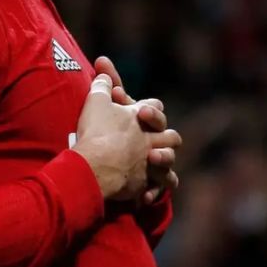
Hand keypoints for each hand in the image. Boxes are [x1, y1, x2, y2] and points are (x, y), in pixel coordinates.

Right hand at [72, 73, 180, 200]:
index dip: (150, 108)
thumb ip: (102, 86)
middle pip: (171, 137)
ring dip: (164, 164)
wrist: (95, 165)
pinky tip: (146, 195)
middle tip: (153, 141)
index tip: (141, 111)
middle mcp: (151, 140)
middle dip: (166, 137)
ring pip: (169, 163)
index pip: (156, 107)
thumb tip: (103, 72)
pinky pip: (156, 189)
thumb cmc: (96, 132)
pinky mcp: (144, 183)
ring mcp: (150, 163)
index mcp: (141, 119)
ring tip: (153, 165)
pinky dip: (152, 191)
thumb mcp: (96, 101)